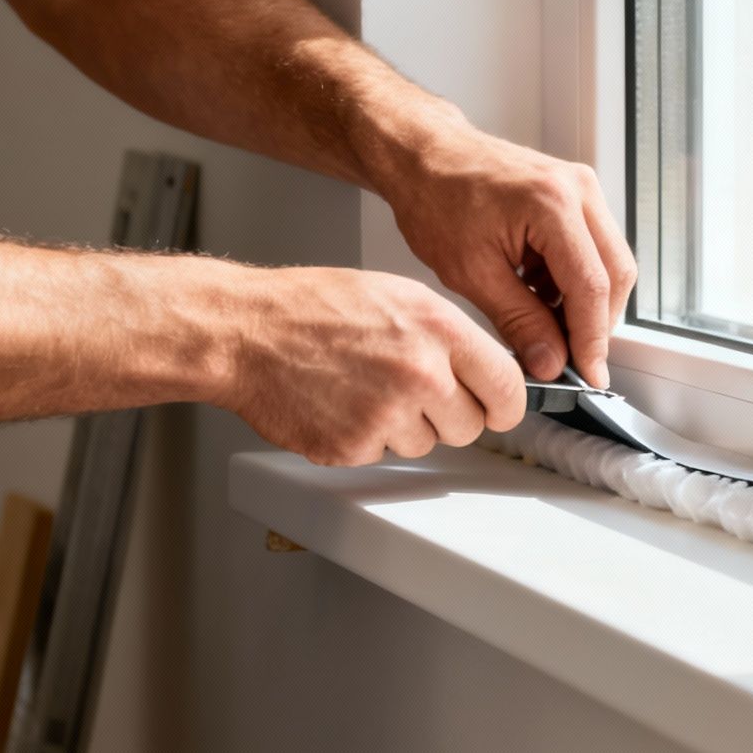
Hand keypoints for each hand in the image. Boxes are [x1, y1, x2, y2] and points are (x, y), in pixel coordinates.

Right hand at [216, 265, 527, 464]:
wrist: (246, 331)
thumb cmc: (312, 308)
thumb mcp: (396, 296)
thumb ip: (446, 336)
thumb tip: (484, 370)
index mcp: (437, 328)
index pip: (506, 387)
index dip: (503, 403)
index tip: (496, 408)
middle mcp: (420, 373)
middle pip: (470, 426)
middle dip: (448, 416)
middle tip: (410, 392)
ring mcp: (388, 415)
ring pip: (426, 445)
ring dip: (403, 428)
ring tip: (365, 389)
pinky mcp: (355, 447)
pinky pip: (381, 456)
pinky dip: (364, 438)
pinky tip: (341, 404)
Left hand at [372, 101, 635, 387]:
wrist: (424, 156)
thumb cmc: (436, 199)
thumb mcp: (472, 273)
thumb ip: (519, 321)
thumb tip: (551, 361)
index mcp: (552, 205)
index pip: (592, 286)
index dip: (593, 340)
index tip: (589, 376)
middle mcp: (577, 190)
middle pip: (615, 275)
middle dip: (595, 324)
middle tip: (569, 360)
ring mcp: (580, 189)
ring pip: (609, 263)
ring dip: (583, 303)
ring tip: (543, 327)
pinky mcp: (574, 196)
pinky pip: (592, 248)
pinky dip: (573, 281)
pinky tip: (539, 297)